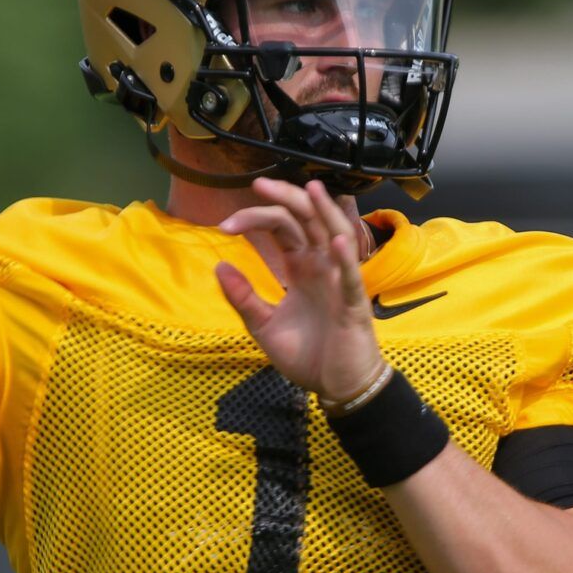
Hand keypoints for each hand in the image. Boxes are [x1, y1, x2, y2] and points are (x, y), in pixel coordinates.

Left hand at [215, 177, 386, 401]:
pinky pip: (352, 278)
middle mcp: (322, 267)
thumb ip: (243, 297)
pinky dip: (345, 258)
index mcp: (302, 267)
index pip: (282, 227)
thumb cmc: (308, 356)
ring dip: (324, 212)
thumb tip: (219, 265)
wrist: (337, 388)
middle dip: (286, 200)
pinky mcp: (353, 306)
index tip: (225, 225)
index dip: (256, 218)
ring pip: (336, 236)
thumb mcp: (264, 326)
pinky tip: (334, 241)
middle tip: (259, 185)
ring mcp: (340, 282)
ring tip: (309, 189)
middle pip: (308, 220)